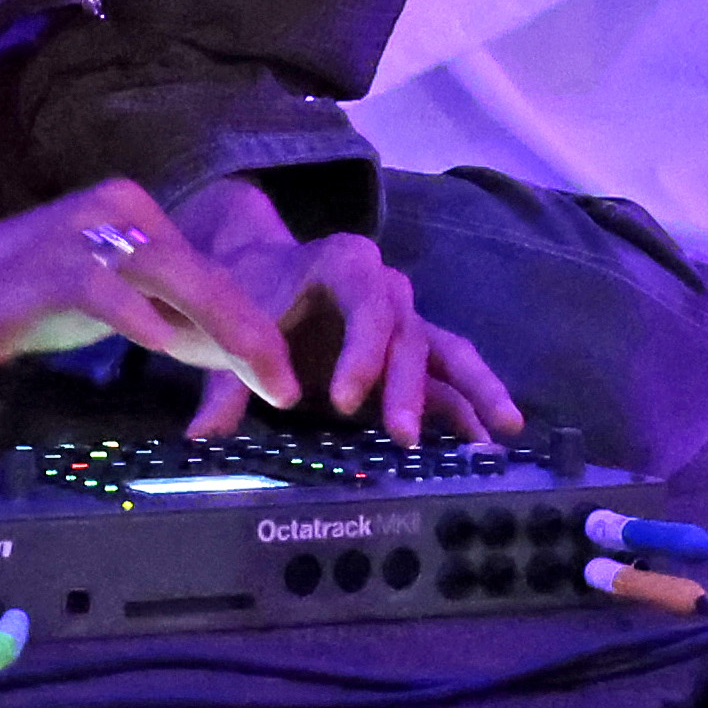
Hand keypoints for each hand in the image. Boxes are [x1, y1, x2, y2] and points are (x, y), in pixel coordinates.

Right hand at [0, 183, 299, 412]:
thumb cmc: (19, 302)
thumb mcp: (107, 309)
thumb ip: (164, 321)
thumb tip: (227, 356)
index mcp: (133, 213)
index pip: (212, 271)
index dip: (253, 324)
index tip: (283, 375)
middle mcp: (117, 210)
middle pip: (208, 273)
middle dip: (256, 332)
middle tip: (289, 387)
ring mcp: (85, 234)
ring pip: (177, 280)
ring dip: (225, 333)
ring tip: (262, 378)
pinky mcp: (54, 268)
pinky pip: (116, 298)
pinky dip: (148, 327)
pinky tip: (172, 355)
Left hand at [174, 191, 520, 450]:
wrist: (260, 278)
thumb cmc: (250, 295)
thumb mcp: (232, 331)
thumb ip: (226, 383)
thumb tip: (205, 435)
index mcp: (343, 263)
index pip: (366, 304)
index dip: (362, 352)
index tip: (343, 402)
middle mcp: (385, 287)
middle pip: (407, 334)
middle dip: (406, 386)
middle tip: (401, 437)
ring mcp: (403, 322)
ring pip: (446, 353)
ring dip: (473, 391)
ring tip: (503, 430)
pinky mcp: (410, 357)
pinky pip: (446, 379)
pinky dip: (466, 408)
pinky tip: (489, 444)